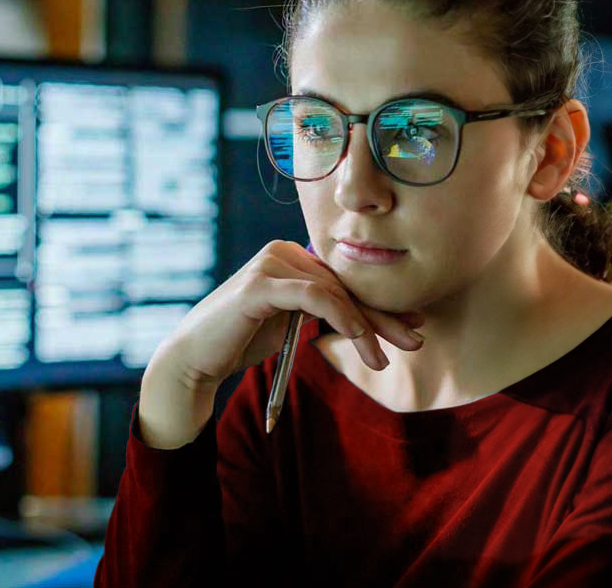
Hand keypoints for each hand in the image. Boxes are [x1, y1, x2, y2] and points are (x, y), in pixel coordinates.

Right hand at [160, 239, 424, 387]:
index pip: (345, 282)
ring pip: (335, 292)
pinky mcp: (261, 284)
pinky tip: (361, 342)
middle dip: (383, 316)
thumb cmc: (242, 341)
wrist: (195, 359)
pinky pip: (315, 297)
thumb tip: (370, 319)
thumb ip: (322, 311)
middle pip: (345, 286)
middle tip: (416, 340)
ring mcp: (270, 263)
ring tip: (383, 360)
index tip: (413, 326)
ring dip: (365, 328)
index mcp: (292, 257)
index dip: (380, 305)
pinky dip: (343, 319)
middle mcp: (282, 251)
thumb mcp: (292, 323)